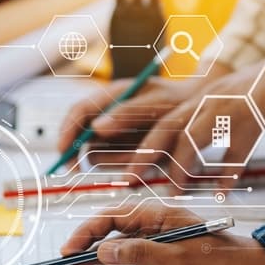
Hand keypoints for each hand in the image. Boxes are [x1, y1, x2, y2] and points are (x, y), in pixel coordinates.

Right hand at [55, 77, 204, 158]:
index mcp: (112, 95)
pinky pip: (113, 161)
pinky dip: (122, 165)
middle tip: (75, 170)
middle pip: (79, 134)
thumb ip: (126, 114)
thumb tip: (95, 128)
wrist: (200, 111)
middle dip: (76, 152)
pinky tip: (139, 162)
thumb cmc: (179, 101)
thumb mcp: (155, 104)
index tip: (63, 150)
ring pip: (95, 152)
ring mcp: (115, 131)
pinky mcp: (123, 148)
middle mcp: (109, 113)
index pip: (79, 111)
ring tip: (135, 157)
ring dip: (108, 160)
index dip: (67, 130)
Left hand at [123, 65, 264, 185]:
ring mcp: (231, 105)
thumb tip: (186, 157)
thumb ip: (207, 125)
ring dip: (182, 167)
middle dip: (143, 154)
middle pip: (166, 126)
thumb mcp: (230, 105)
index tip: (110, 151)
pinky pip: (237, 149)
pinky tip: (222, 189)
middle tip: (126, 179)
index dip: (129, 132)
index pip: (156, 116)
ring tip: (175, 190)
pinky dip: (228, 171)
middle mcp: (208, 99)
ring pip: (195, 137)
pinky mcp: (256, 114)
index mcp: (199, 97)